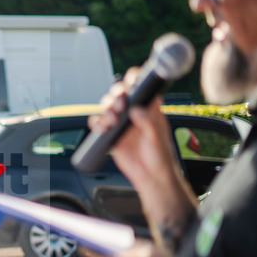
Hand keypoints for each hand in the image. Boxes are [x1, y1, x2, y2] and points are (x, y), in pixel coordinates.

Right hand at [88, 69, 177, 189]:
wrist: (150, 176)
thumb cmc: (160, 157)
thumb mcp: (156, 137)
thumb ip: (148, 122)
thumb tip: (135, 109)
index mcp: (149, 109)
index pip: (141, 87)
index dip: (134, 80)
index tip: (130, 81)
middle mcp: (134, 113)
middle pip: (120, 94)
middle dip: (117, 95)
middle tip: (119, 103)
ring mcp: (121, 123)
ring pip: (108, 106)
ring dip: (106, 108)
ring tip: (112, 119)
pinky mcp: (111, 134)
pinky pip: (99, 123)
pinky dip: (97, 122)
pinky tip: (102, 127)